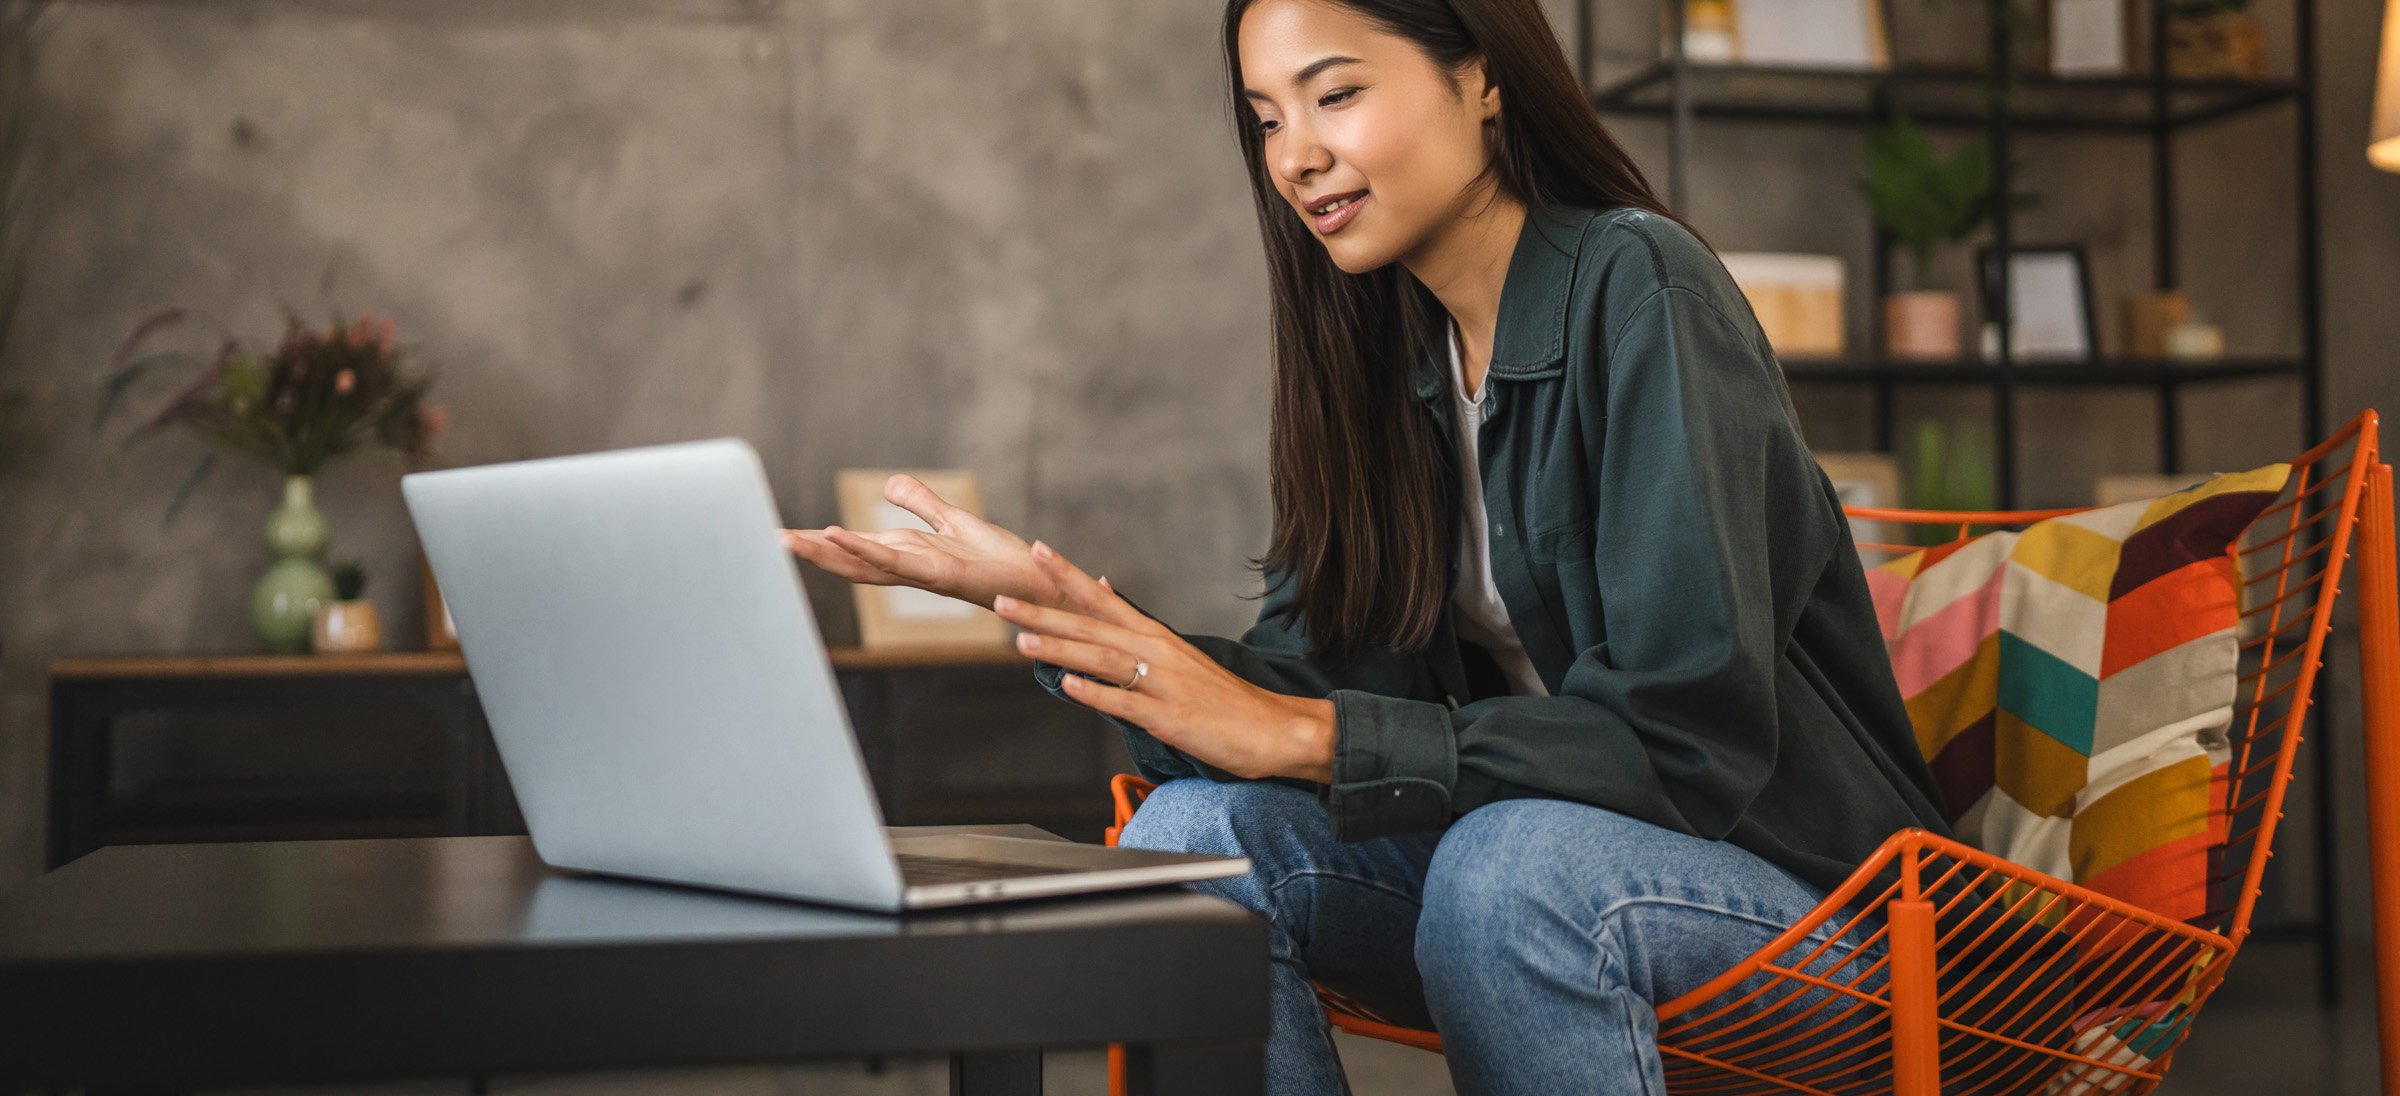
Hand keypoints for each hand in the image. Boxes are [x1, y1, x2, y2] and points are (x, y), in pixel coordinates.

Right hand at [783, 473, 1065, 610]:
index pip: (853, 547)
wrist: (1042, 584)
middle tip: (761, 541)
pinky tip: (833, 535)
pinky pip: (896, 560)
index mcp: (908, 554)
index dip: (816, 542)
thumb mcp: (955, 521)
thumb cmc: (1002, 560)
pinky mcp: (944, 572)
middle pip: (848, 558)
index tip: (775, 533)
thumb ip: (921, 503)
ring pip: (863, 562)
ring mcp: (923, 572)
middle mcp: (909, 567)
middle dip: (806, 551)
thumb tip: (886, 485)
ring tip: (784, 540)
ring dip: (823, 552)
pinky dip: (863, 549)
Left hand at [995, 540, 1336, 783]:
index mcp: (1156, 637)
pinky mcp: (1169, 717)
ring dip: (1060, 649)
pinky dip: (1095, 693)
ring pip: (1102, 659)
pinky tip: (1067, 685)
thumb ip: (1138, 635)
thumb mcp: (1179, 657)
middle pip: (1091, 626)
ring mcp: (1162, 684)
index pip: (1103, 598)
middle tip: (1001, 600)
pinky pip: (1126, 703)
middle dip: (1043, 613)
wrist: (1273, 729)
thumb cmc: (1222, 699)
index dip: (1068, 575)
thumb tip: (1105, 596)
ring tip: (1020, 641)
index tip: (1036, 551)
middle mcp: (1157, 652)